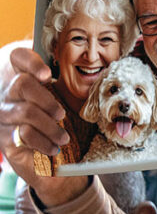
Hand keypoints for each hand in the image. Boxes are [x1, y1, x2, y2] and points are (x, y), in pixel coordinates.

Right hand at [0, 47, 86, 203]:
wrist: (41, 156)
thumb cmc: (52, 120)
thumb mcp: (58, 98)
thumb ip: (64, 82)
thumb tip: (90, 66)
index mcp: (18, 74)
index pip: (17, 56)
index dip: (31, 62)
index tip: (47, 75)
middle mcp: (6, 92)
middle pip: (22, 84)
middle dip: (47, 100)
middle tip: (61, 114)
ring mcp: (3, 114)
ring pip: (26, 112)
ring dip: (50, 127)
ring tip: (64, 138)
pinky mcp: (4, 137)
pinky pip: (25, 135)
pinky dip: (43, 143)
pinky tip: (53, 148)